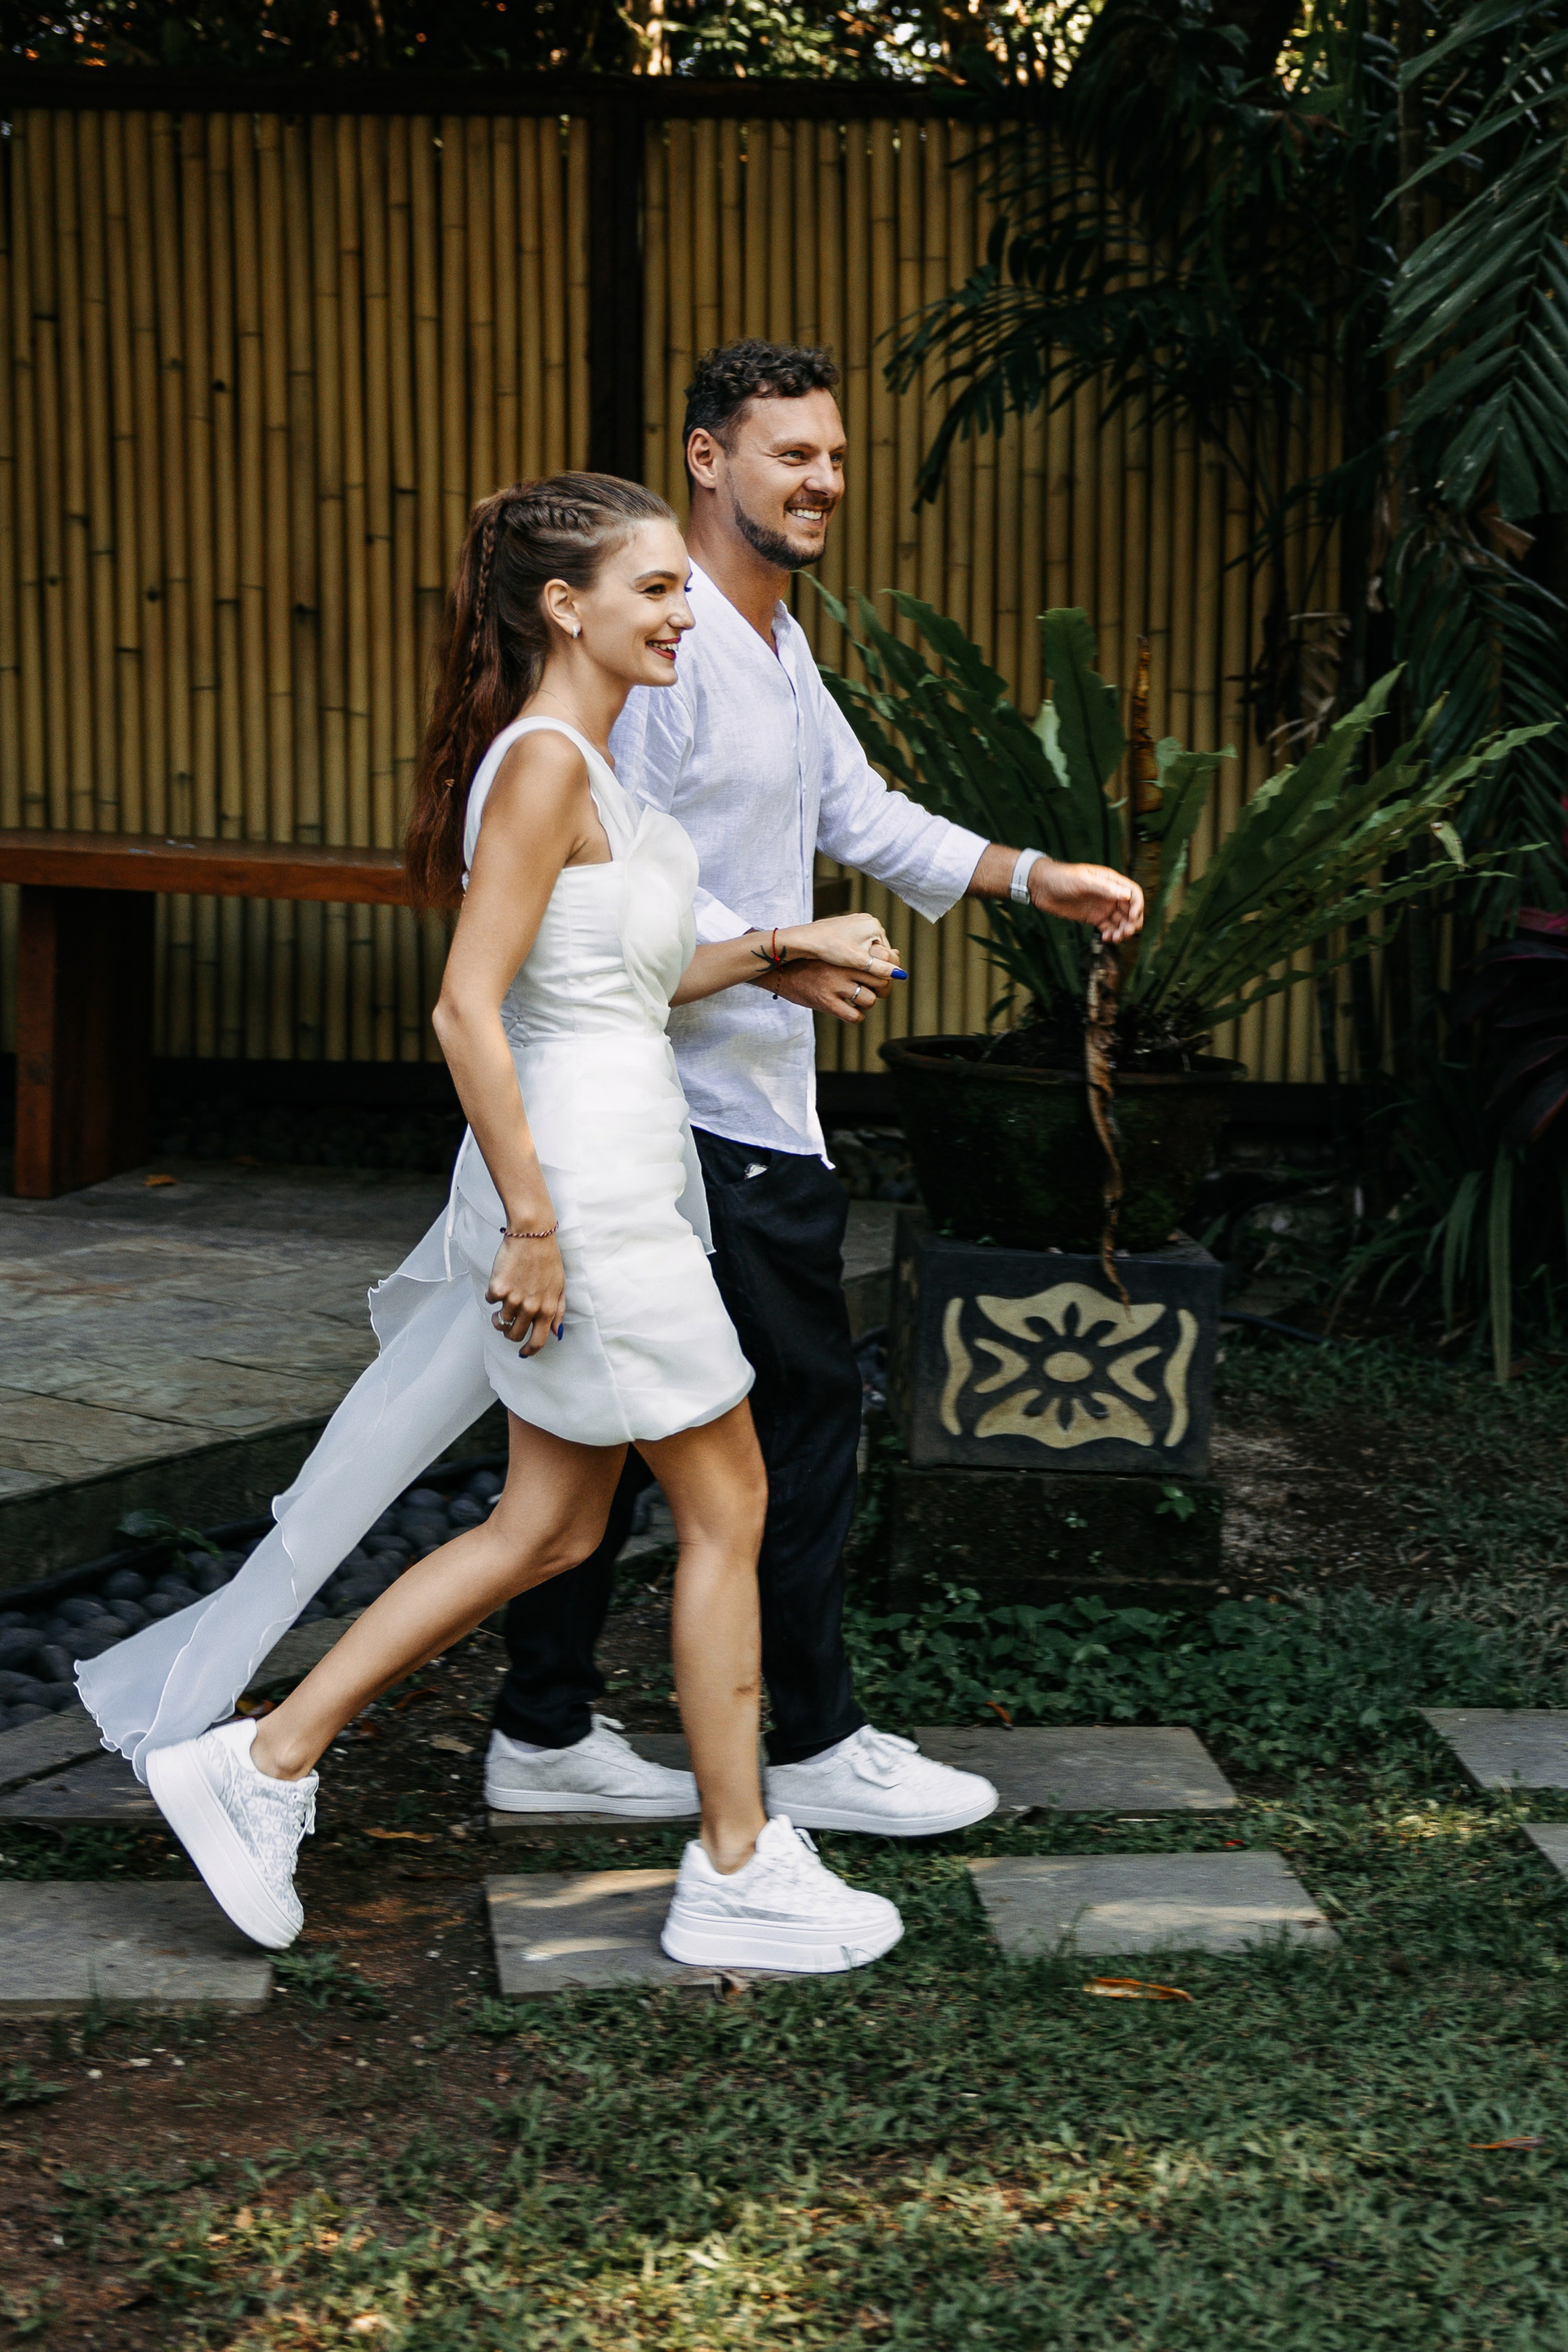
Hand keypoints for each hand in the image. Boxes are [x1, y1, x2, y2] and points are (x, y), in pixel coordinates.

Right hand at [486, 1234, 566, 1358]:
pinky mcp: (497, 1289)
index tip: (524, 1352)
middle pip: (514, 1336)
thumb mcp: (561, 1286)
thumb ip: (559, 1311)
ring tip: (503, 1302)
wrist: (532, 1235)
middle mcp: (530, 1308)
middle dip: (510, 1334)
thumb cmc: (548, 1258)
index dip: (529, 1351)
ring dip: (499, 1316)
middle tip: (509, 1324)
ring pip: (500, 1322)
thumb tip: (557, 1332)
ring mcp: (513, 1299)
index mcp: (548, 1309)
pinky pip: (489, 1301)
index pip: (538, 1341)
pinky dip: (492, 1295)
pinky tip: (500, 1283)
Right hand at [764, 961, 892, 1023]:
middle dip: (882, 989)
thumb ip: (868, 953)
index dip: (890, 971)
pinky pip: (855, 1016)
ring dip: (866, 1003)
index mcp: (849, 952)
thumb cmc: (814, 961)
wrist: (781, 970)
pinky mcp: (826, 1002)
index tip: (883, 975)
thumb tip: (897, 954)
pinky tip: (849, 1011)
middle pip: (882, 981)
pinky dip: (856, 1016)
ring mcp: (836, 985)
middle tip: (872, 990)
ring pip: (870, 1000)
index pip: (885, 961)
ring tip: (856, 999)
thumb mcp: (839, 951)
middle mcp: (845, 967)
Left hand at [782, 909, 904, 978]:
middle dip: (872, 964)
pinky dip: (854, 953)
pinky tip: (845, 961)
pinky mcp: (847, 925)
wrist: (806, 939)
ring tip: (852, 970)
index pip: (888, 953)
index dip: (883, 969)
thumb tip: (901, 975)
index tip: (875, 983)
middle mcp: (868, 920)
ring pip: (867, 947)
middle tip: (863, 978)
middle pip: (879, 949)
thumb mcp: (859, 961)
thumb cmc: (831, 948)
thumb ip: (881, 968)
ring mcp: (856, 921)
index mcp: (874, 925)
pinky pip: (857, 942)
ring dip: (863, 960)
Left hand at [1029, 859, 1144, 942]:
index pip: (1133, 893)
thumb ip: (1104, 888)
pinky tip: (1106, 938)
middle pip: (1130, 910)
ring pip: (1121, 921)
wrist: (1041, 886)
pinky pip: (1108, 928)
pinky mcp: (1093, 917)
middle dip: (1132, 922)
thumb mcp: (1083, 880)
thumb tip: (1127, 895)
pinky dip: (1111, 934)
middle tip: (1125, 933)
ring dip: (1122, 931)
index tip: (1133, 918)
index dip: (1137, 905)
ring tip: (1115, 938)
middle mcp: (1109, 894)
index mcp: (1111, 881)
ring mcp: (1102, 907)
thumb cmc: (1061, 877)